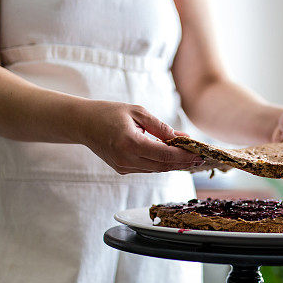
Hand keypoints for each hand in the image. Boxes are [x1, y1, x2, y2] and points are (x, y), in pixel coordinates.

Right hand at [80, 101, 202, 173]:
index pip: (165, 155)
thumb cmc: (109, 113)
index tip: (199, 153)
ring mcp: (123, 167)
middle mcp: (126, 159)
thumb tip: (184, 138)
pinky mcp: (122, 169)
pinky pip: (147, 168)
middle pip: (163, 166)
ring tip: (189, 157)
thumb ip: (161, 127)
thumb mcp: (138, 112)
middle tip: (200, 157)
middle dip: (183, 162)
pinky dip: (160, 163)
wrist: (82, 123)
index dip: (185, 156)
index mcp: (130, 143)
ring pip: (156, 169)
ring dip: (173, 164)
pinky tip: (171, 157)